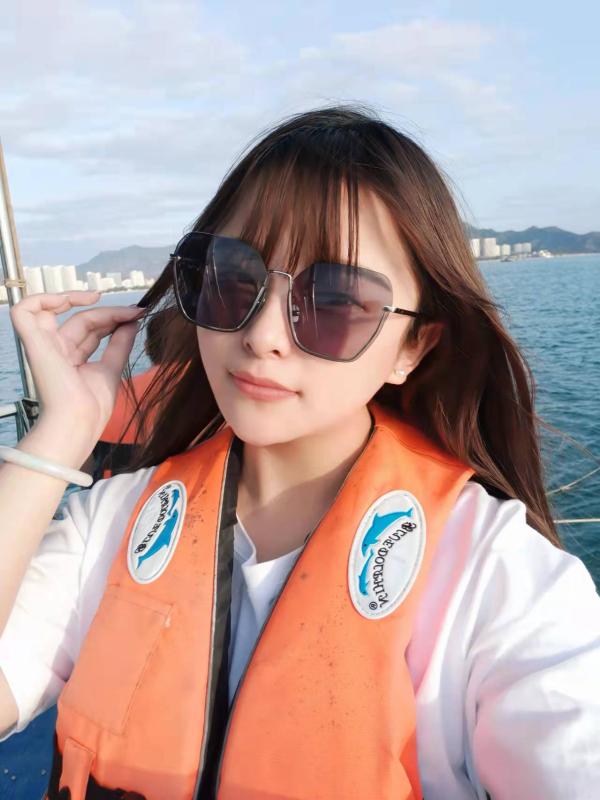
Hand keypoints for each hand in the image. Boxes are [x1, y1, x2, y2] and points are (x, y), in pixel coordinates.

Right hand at [10, 290, 145, 442]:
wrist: (78, 422)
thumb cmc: (92, 407)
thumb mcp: (112, 368)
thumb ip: (120, 343)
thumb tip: (132, 321)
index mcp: (72, 359)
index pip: (91, 329)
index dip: (113, 318)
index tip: (137, 314)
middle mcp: (55, 351)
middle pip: (81, 319)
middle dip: (108, 312)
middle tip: (134, 312)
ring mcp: (43, 346)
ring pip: (56, 311)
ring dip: (78, 299)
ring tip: (100, 298)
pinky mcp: (33, 342)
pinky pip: (24, 311)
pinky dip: (41, 298)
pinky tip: (68, 298)